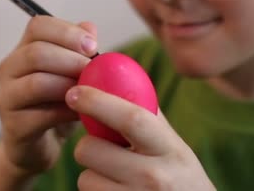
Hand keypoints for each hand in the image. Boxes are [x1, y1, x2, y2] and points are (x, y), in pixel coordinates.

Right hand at [0, 16, 98, 175]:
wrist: (42, 145)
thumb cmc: (58, 102)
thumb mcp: (71, 73)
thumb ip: (78, 49)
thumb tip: (89, 27)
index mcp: (22, 50)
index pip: (37, 25)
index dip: (66, 32)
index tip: (93, 46)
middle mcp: (8, 69)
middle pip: (36, 53)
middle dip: (71, 59)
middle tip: (93, 71)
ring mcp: (7, 98)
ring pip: (37, 83)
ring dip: (69, 86)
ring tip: (90, 92)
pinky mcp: (13, 127)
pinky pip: (43, 115)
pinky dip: (68, 112)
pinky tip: (83, 114)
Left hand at [65, 86, 215, 190]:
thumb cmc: (178, 176)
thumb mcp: (172, 145)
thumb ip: (146, 114)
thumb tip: (113, 76)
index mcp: (168, 149)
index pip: (130, 118)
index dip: (98, 101)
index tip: (74, 91)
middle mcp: (154, 177)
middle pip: (91, 150)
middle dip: (86, 145)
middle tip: (99, 147)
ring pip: (86, 178)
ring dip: (92, 174)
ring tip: (116, 177)